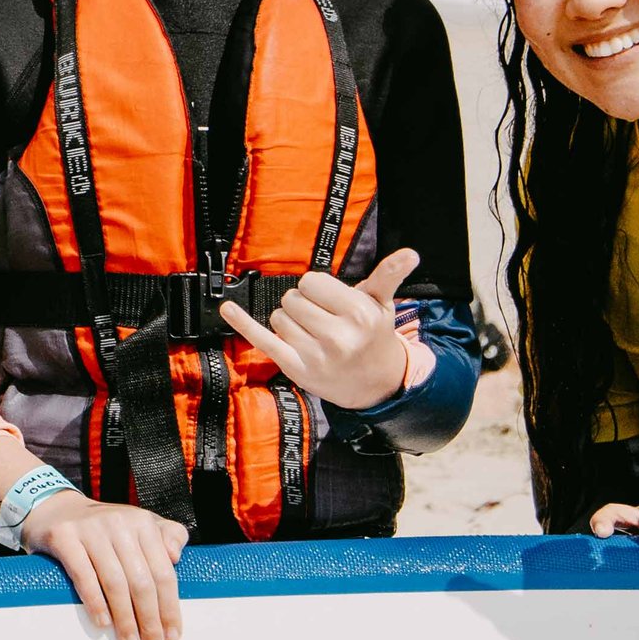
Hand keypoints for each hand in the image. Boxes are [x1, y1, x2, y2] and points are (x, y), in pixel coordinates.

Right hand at [25, 492, 188, 639]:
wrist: (55, 509)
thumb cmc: (105, 529)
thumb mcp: (139, 525)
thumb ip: (167, 536)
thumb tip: (176, 557)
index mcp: (143, 523)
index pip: (163, 572)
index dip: (170, 607)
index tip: (172, 636)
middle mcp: (120, 523)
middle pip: (141, 581)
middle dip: (149, 621)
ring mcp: (91, 529)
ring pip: (115, 582)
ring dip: (125, 619)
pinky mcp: (64, 537)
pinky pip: (83, 575)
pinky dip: (95, 602)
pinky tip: (103, 623)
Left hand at [224, 248, 422, 411]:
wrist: (376, 385)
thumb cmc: (374, 337)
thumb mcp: (382, 305)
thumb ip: (388, 276)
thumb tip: (411, 253)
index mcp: (358, 313)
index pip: (311, 282)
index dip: (317, 289)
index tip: (329, 302)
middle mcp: (338, 335)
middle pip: (292, 298)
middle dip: (303, 305)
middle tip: (322, 320)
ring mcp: (315, 354)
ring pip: (278, 317)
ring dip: (290, 322)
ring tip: (313, 335)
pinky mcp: (296, 368)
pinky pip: (262, 339)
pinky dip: (242, 323)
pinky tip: (227, 308)